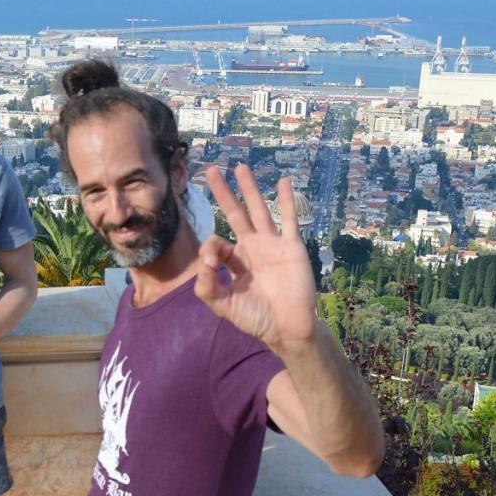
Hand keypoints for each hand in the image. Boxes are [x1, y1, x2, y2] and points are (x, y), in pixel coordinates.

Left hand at [195, 166, 317, 353]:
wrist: (286, 329)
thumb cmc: (256, 318)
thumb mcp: (224, 306)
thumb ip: (207, 287)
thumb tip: (204, 261)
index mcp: (236, 260)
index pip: (217, 242)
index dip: (210, 248)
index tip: (213, 262)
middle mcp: (253, 248)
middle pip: (235, 213)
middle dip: (223, 193)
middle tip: (210, 170)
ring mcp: (272, 245)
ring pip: (259, 210)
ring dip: (250, 188)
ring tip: (241, 167)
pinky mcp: (291, 248)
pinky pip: (288, 220)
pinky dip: (286, 201)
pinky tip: (283, 183)